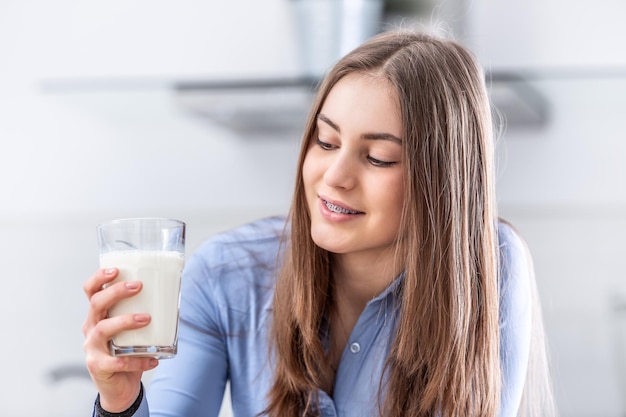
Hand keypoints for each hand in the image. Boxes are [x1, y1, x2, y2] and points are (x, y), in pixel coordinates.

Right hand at [82, 268, 158, 411]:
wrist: (120, 387)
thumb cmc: (129, 351)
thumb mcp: (134, 329)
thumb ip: (145, 312)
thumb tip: (174, 295)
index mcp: (98, 315)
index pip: (91, 291)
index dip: (99, 278)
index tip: (116, 270)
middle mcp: (90, 328)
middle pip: (96, 304)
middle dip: (116, 292)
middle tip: (138, 286)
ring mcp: (92, 348)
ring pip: (103, 329)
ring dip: (126, 321)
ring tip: (147, 318)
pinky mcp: (98, 367)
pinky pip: (117, 362)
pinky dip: (137, 360)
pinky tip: (153, 359)